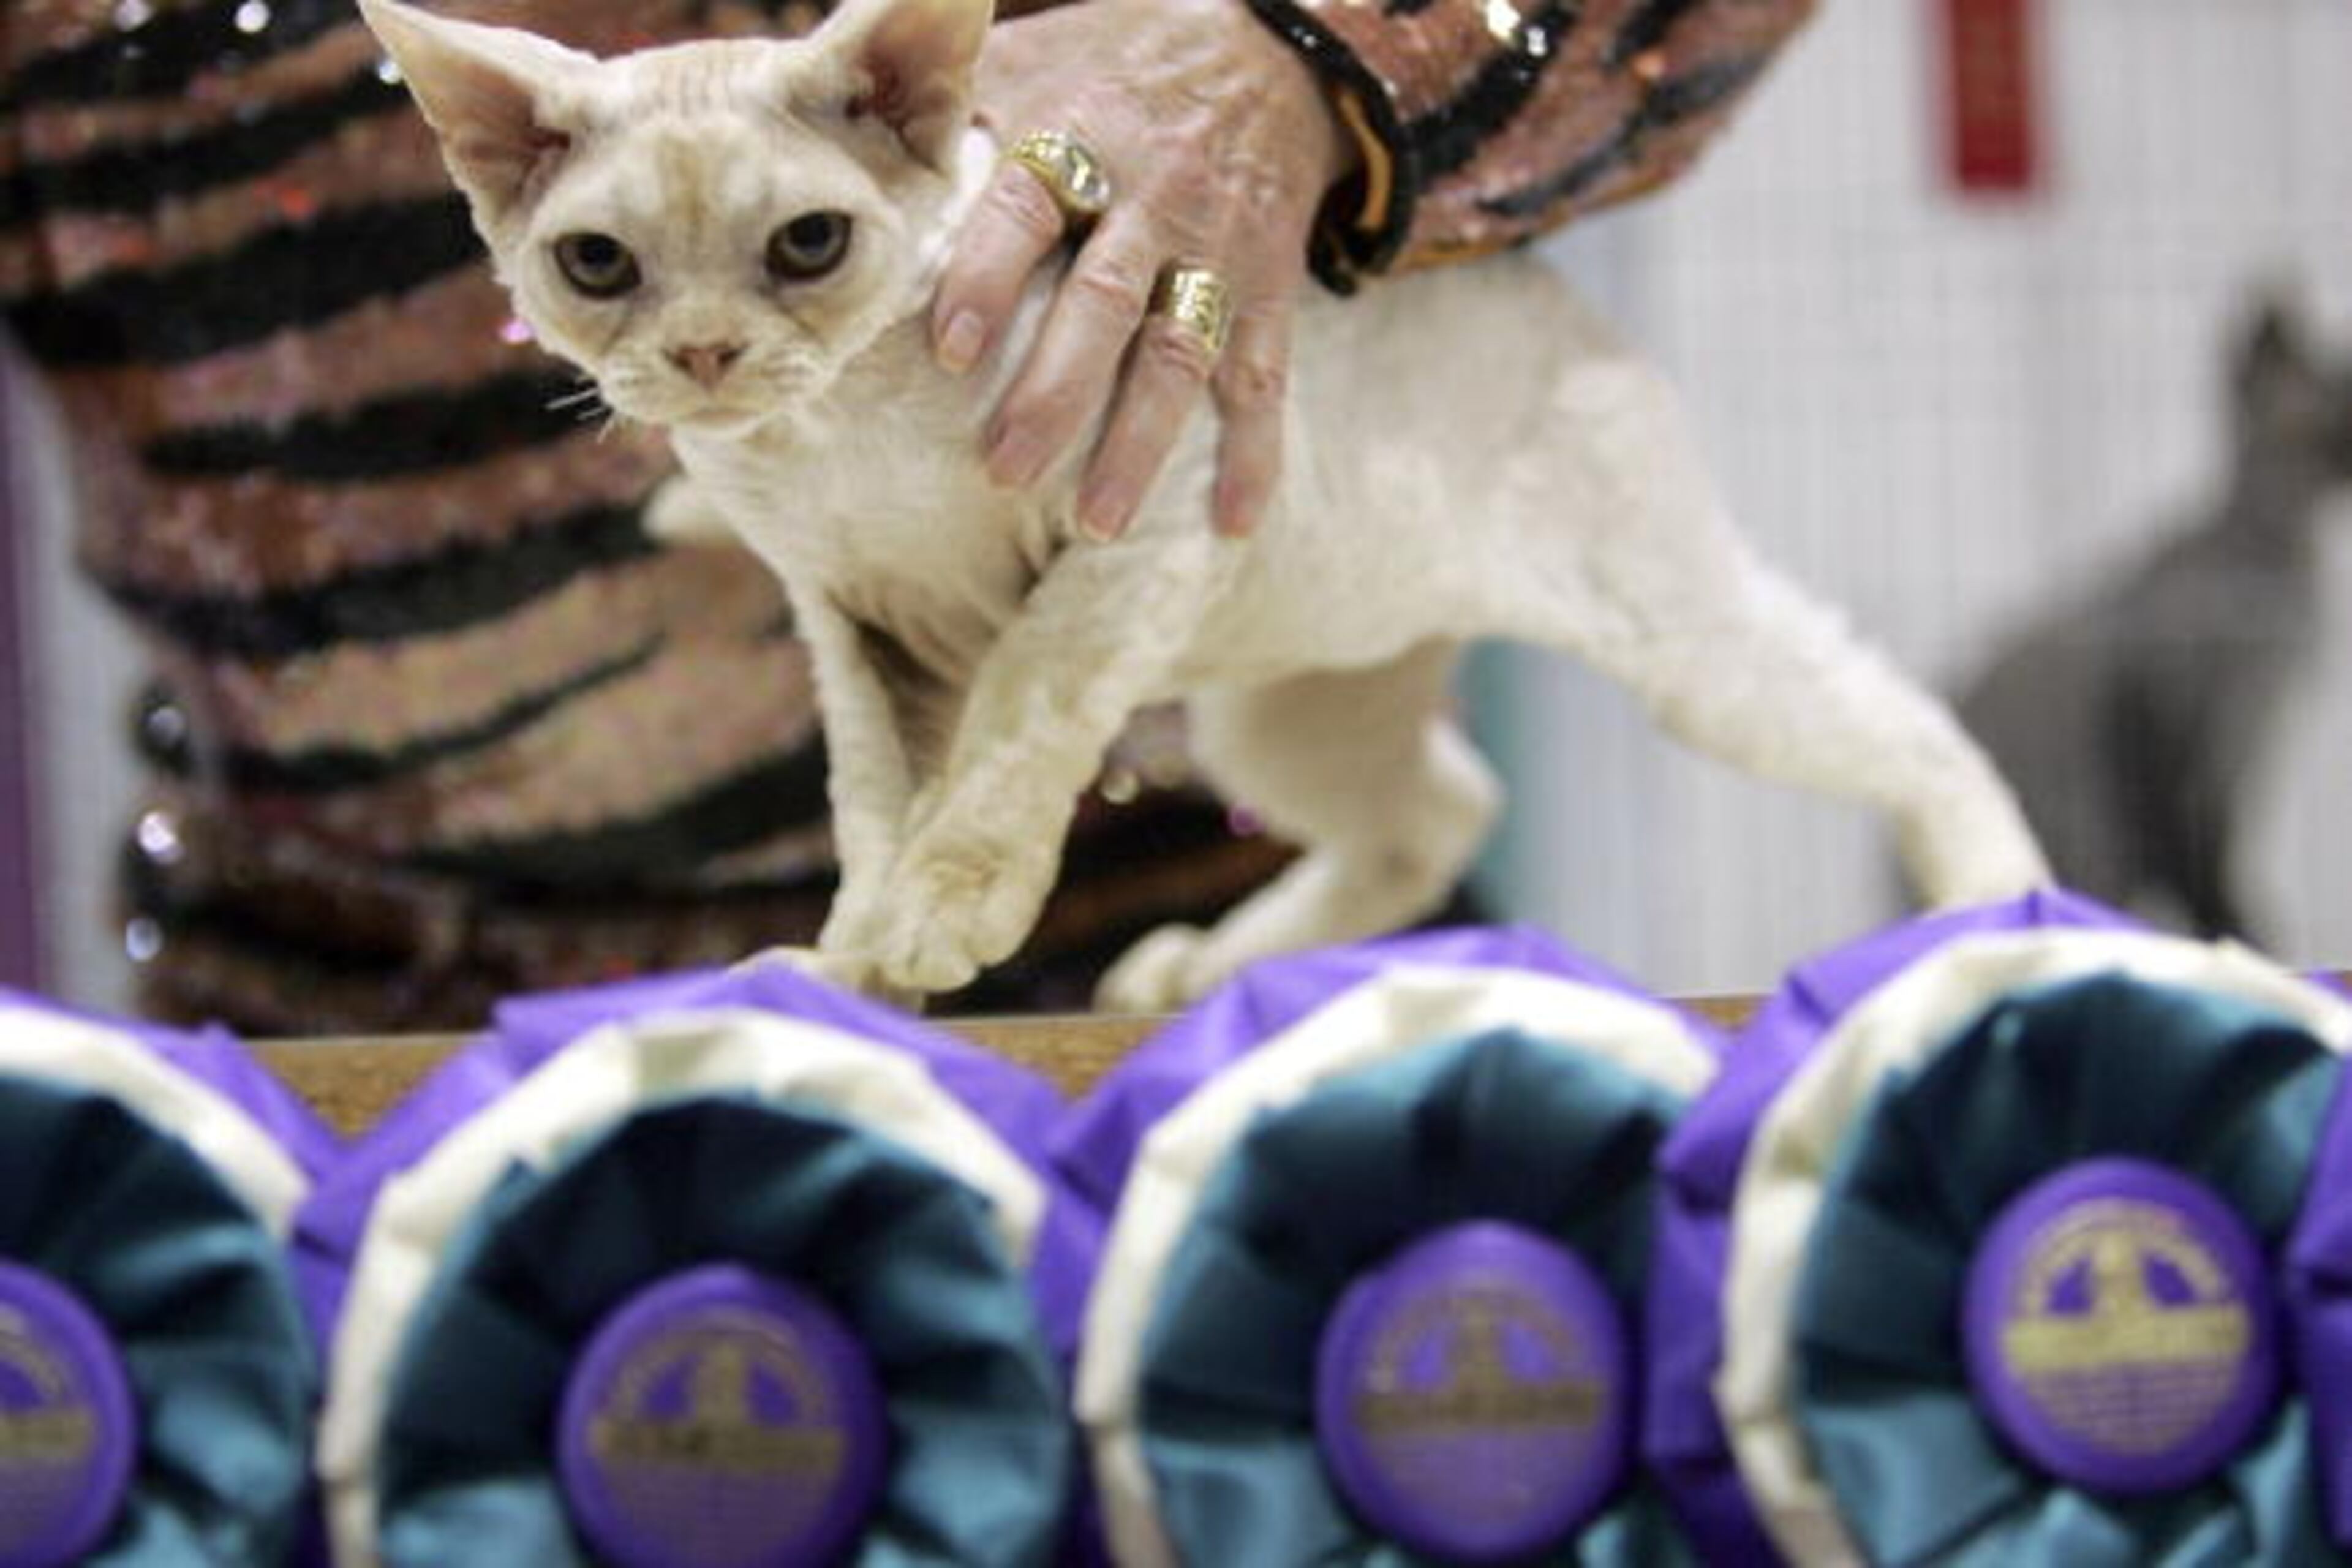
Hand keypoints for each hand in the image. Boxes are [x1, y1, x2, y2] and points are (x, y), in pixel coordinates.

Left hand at [930, 0, 1355, 539]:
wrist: (1268, 48)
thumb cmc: (1115, 65)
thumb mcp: (1035, 59)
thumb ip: (956, 114)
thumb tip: (846, 167)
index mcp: (1081, 134)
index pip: (1028, 208)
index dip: (988, 277)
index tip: (948, 353)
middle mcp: (1154, 197)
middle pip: (1105, 302)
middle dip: (1056, 393)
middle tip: (1004, 471)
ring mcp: (1216, 250)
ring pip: (1181, 355)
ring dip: (1141, 444)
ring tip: (1097, 524)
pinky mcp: (1267, 288)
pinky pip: (1264, 378)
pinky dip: (1254, 454)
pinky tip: (1231, 525)